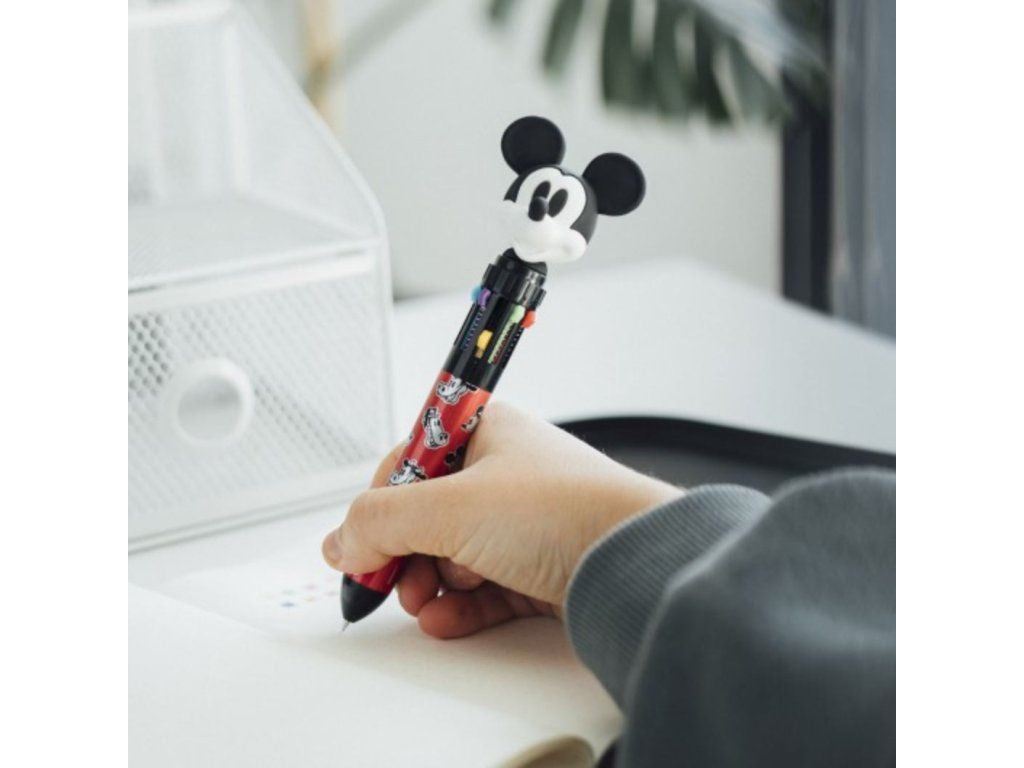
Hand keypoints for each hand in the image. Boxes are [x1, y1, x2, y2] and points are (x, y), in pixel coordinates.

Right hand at [322, 403, 681, 637]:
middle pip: (427, 516)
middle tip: (392, 582)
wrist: (635, 562)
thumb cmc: (564, 511)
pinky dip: (459, 607)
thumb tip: (341, 542)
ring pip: (452, 556)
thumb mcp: (449, 508)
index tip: (359, 547)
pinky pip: (482, 589)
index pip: (408, 463)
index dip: (379, 507)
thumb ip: (380, 521)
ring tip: (428, 601)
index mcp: (483, 431)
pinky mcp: (539, 567)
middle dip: (404, 555)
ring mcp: (524, 523)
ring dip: (430, 584)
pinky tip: (445, 622)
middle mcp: (504, 473)